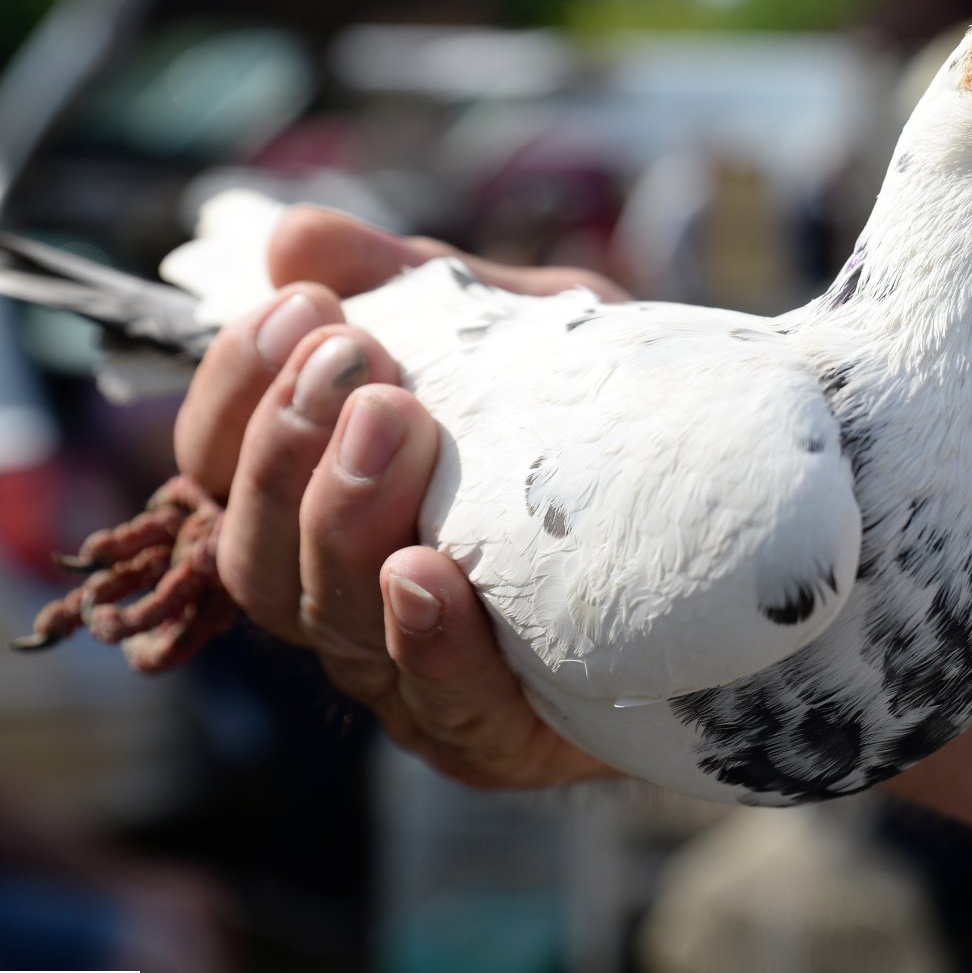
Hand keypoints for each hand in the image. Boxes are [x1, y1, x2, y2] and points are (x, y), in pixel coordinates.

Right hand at [174, 206, 621, 786]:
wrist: (752, 520)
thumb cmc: (609, 428)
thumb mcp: (526, 336)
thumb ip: (421, 288)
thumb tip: (297, 235)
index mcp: (328, 502)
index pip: (217, 465)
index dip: (234, 391)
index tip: (300, 307)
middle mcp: (349, 596)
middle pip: (255, 551)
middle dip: (287, 447)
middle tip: (359, 364)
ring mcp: (415, 676)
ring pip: (327, 621)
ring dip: (344, 517)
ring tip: (396, 424)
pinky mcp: (498, 736)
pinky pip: (443, 704)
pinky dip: (424, 637)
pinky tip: (425, 574)